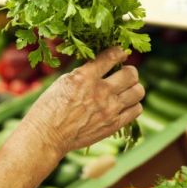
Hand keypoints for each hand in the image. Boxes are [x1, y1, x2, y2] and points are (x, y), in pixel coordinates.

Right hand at [23, 47, 144, 156]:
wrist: (47, 136)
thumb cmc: (50, 107)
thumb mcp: (64, 81)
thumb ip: (85, 72)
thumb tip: (101, 64)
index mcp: (85, 77)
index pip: (112, 56)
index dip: (119, 51)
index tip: (120, 52)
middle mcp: (100, 92)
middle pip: (131, 74)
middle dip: (129, 71)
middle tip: (124, 73)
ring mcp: (109, 109)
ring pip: (138, 91)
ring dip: (133, 87)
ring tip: (126, 89)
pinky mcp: (113, 125)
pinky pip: (136, 110)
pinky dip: (133, 105)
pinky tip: (124, 104)